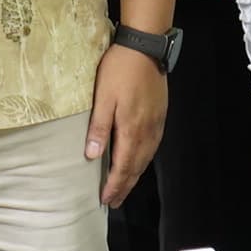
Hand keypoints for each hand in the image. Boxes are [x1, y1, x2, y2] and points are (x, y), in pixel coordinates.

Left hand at [88, 43, 169, 206]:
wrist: (145, 48)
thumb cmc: (119, 70)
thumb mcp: (103, 97)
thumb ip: (99, 128)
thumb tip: (91, 156)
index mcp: (131, 129)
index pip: (122, 166)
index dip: (114, 185)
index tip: (106, 200)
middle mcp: (147, 131)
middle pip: (136, 167)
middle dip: (125, 186)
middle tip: (114, 202)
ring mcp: (156, 124)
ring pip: (146, 158)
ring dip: (135, 176)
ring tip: (125, 187)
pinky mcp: (160, 115)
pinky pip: (152, 147)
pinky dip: (144, 161)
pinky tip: (139, 162)